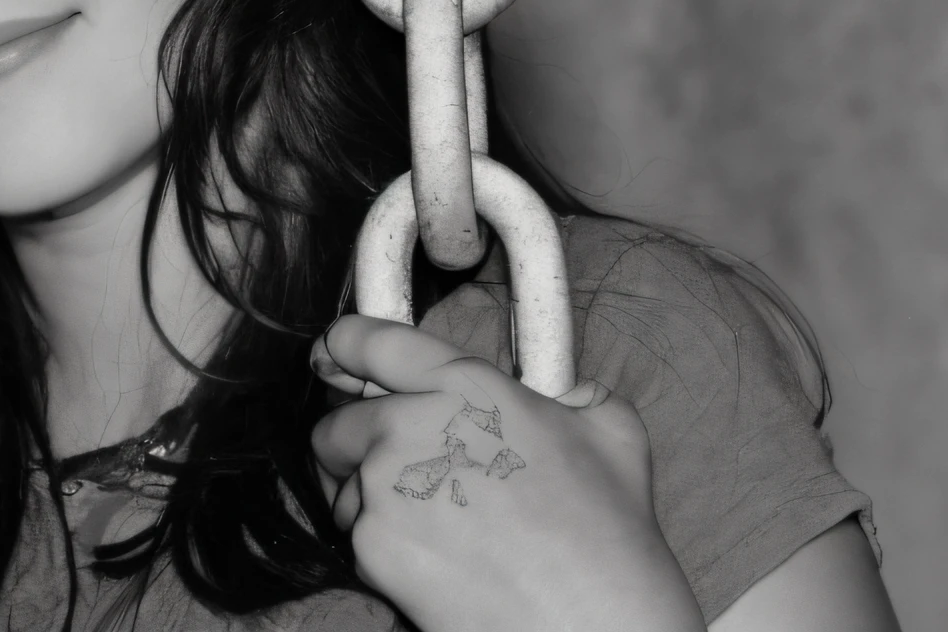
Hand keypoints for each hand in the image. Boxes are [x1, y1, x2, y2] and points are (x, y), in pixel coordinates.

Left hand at [310, 315, 704, 631]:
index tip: (335, 354)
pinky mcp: (372, 547)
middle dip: (354, 444)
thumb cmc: (609, 534)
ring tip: (436, 527)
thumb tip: (565, 394)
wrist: (593, 624)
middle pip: (337, 423)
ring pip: (344, 487)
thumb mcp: (613, 433)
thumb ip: (574, 393)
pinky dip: (384, 549)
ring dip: (370, 501)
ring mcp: (385, 488)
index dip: (345, 345)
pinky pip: (357, 538)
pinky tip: (438, 561)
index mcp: (466, 387)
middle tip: (397, 469)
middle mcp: (412, 426)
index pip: (370, 343)